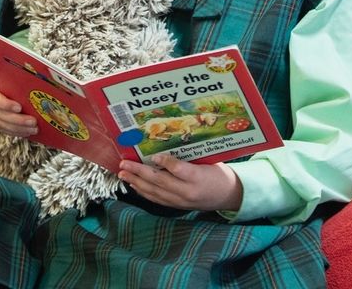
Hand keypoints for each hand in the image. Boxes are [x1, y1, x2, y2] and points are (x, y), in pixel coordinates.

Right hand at [0, 73, 36, 137]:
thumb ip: (19, 77)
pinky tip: (26, 132)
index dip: (6, 104)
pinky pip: (2, 129)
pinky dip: (15, 131)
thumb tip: (42, 78)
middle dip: (17, 120)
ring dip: (18, 128)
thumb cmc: (7, 77)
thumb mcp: (10, 74)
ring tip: (33, 129)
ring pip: (1, 125)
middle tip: (33, 122)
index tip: (20, 107)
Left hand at [118, 154, 242, 212]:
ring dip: (136, 182)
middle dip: (139, 173)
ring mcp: (181, 201)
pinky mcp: (177, 206)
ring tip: (123, 174)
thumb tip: (167, 145)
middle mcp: (187, 192)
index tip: (153, 155)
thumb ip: (189, 156)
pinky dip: (144, 192)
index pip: (179, 170)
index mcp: (198, 177)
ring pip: (155, 192)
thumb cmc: (218, 173)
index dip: (165, 162)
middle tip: (124, 164)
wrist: (228, 195)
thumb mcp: (209, 160)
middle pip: (160, 182)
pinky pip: (157, 199)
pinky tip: (135, 185)